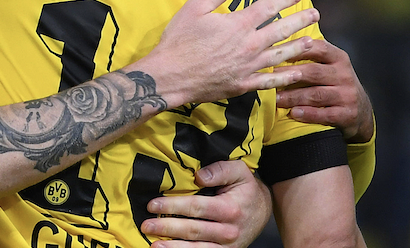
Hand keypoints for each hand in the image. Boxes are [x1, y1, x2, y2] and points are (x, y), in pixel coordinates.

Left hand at [142, 160, 270, 247]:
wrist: (263, 210)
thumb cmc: (246, 188)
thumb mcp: (239, 170)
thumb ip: (219, 170)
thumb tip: (198, 176)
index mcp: (230, 208)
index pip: (196, 208)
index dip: (173, 206)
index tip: (152, 205)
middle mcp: (229, 230)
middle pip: (193, 230)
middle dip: (167, 227)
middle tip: (146, 225)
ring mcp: (227, 246)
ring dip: (174, 247)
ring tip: (154, 245)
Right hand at [150, 0, 316, 107]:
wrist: (170, 75)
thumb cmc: (179, 40)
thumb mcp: (195, 8)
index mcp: (238, 24)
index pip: (268, 8)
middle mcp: (250, 45)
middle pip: (282, 30)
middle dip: (300, 21)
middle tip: (315, 14)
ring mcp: (248, 66)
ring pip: (281, 55)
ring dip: (299, 47)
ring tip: (313, 41)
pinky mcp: (243, 84)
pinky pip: (270, 81)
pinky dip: (285, 77)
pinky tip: (295, 74)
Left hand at [273, 39, 373, 142]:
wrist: (360, 112)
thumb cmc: (335, 84)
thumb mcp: (329, 66)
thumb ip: (310, 56)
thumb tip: (276, 46)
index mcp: (338, 58)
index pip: (318, 48)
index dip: (297, 50)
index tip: (275, 52)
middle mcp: (344, 74)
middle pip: (313, 72)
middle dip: (289, 75)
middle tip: (268, 77)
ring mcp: (348, 95)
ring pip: (316, 94)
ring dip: (293, 97)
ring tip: (275, 98)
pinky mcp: (348, 114)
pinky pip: (325, 114)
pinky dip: (308, 114)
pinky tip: (293, 113)